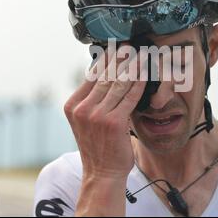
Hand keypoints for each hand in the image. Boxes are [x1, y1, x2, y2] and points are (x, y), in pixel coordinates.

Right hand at [64, 48, 146, 179]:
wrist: (102, 172)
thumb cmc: (98, 146)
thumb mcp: (87, 120)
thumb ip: (93, 99)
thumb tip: (105, 74)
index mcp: (73, 105)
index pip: (91, 76)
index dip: (105, 59)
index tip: (115, 47)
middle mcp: (82, 109)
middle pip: (104, 76)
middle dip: (119, 58)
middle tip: (129, 45)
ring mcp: (96, 115)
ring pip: (117, 84)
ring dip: (131, 67)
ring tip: (140, 55)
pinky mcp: (114, 122)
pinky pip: (129, 97)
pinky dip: (138, 84)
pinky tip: (144, 74)